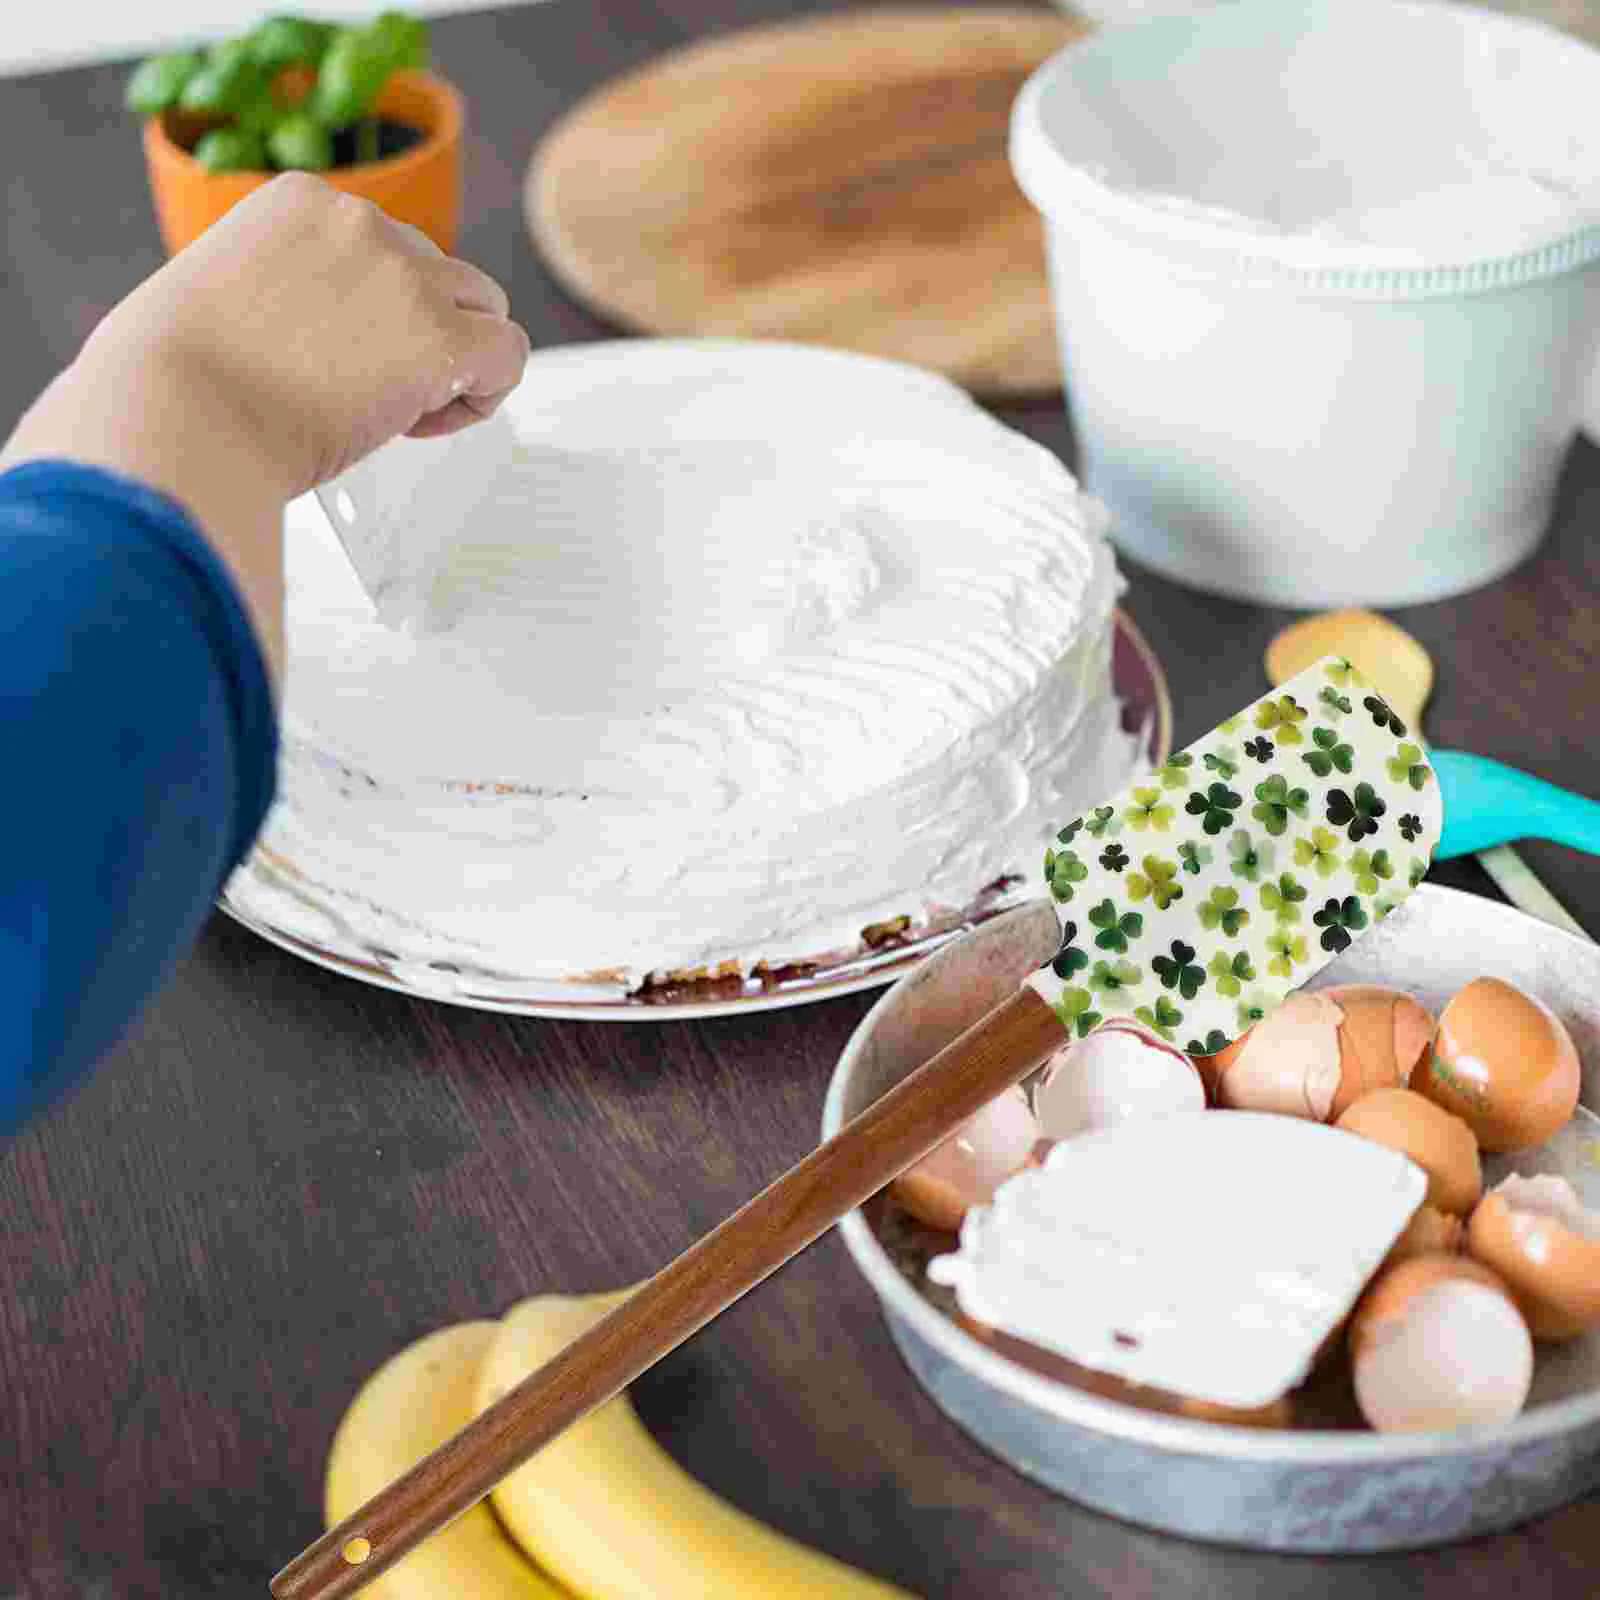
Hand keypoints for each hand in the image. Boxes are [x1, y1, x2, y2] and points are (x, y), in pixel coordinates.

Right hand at [81, 172, 530, 494]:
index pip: (384, 249)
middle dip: (419, 337)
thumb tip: (325, 335)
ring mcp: (408, 277)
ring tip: (396, 412)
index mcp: (303, 202)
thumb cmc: (177, 383)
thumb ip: (286, 292)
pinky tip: (424, 423)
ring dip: (455, 365)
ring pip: (485, 310)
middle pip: (441, 277)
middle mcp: (362, 222)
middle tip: (366, 395)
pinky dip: (482, 395)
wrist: (180, 415)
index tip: (331, 360)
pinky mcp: (443, 339)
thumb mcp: (223, 297)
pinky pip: (508, 357)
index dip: (375, 316)